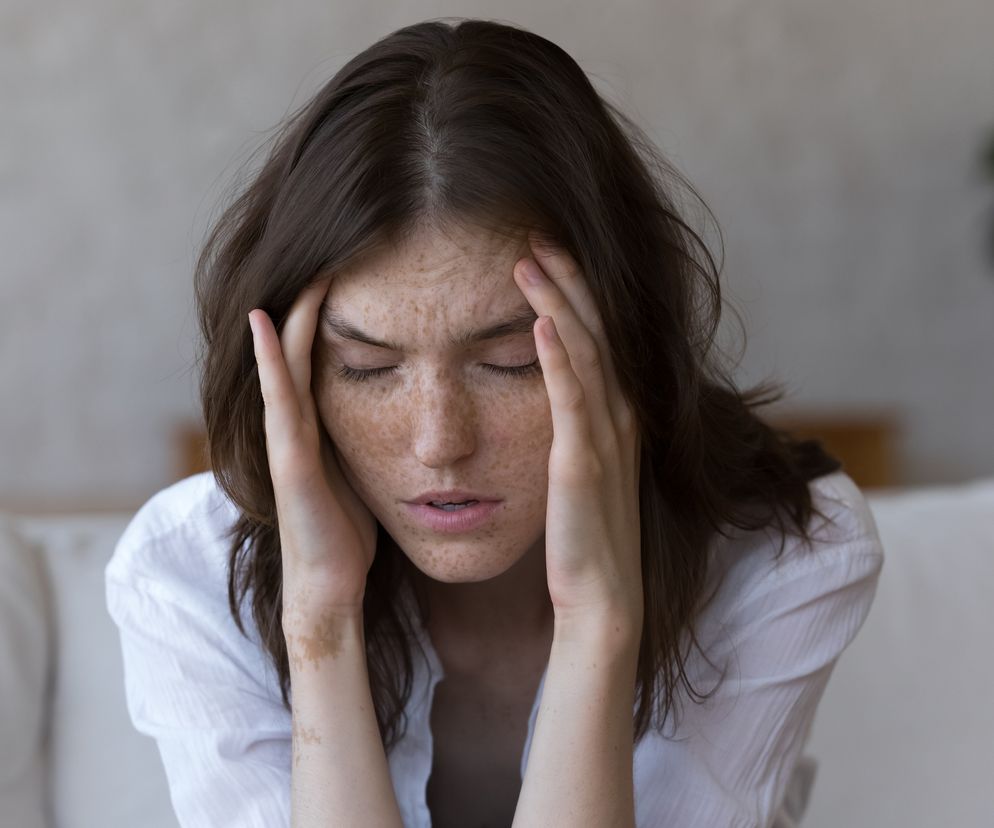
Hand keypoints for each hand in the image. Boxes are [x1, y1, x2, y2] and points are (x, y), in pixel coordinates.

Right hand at [248, 281, 377, 627]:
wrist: (327, 587)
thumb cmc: (346, 534)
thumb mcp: (362, 471)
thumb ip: (367, 439)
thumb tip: (401, 411)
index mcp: (319, 426)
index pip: (321, 357)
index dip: (331, 316)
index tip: (356, 273)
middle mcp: (297, 426)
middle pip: (300, 351)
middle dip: (312, 305)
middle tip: (332, 255)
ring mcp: (288, 441)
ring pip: (285, 366)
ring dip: (291, 318)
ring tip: (303, 272)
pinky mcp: (290, 462)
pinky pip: (280, 401)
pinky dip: (270, 361)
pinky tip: (264, 322)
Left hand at [513, 234, 642, 633]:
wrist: (601, 598)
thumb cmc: (585, 537)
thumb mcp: (584, 470)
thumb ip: (575, 429)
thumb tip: (554, 395)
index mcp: (616, 415)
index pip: (600, 336)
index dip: (577, 290)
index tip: (546, 252)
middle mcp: (619, 416)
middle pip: (597, 330)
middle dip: (568, 278)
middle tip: (535, 232)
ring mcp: (605, 438)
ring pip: (586, 352)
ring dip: (559, 301)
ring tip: (529, 258)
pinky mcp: (582, 464)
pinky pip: (572, 400)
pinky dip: (558, 357)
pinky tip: (540, 322)